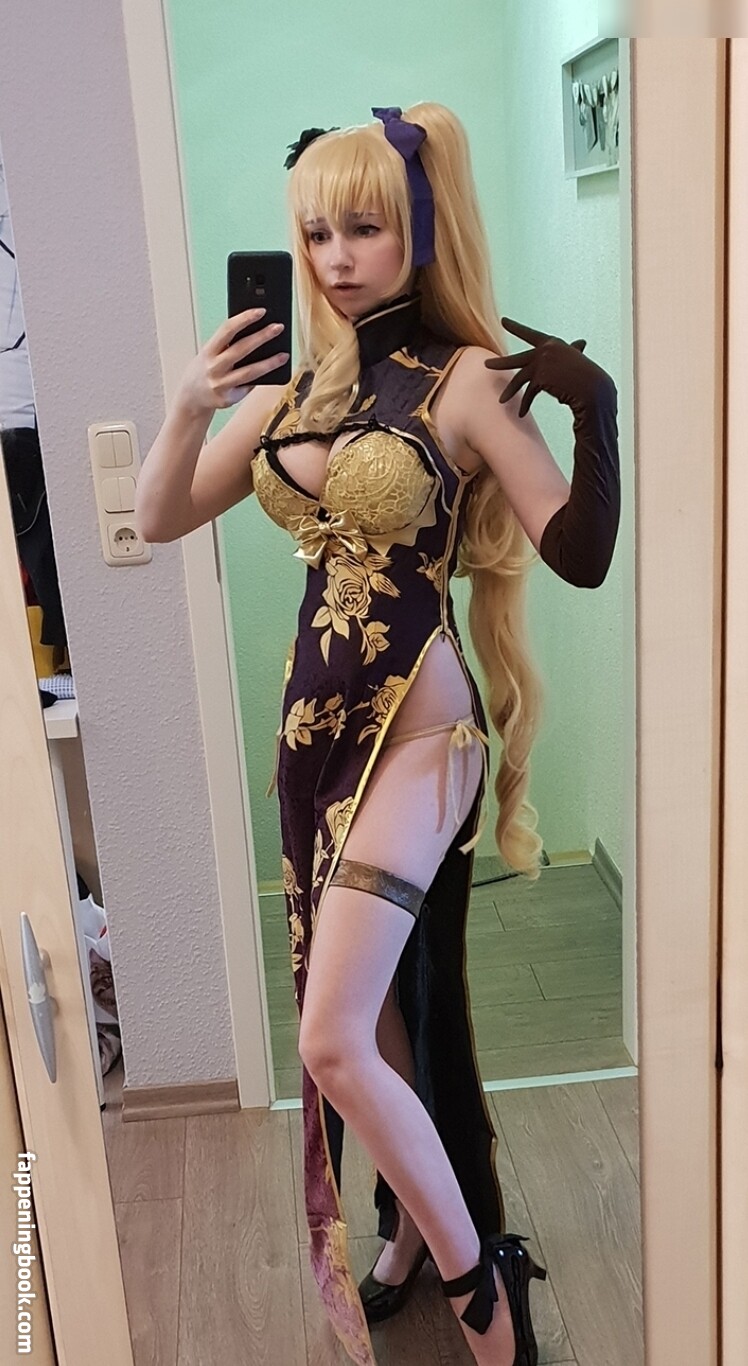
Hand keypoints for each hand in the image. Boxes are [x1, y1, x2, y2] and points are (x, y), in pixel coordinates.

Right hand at [175, 308, 288, 415]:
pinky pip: (248, 387)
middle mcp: (213, 367)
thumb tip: (257, 332)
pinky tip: (273, 372)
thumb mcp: (211, 353)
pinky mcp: (228, 399)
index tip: (261, 311)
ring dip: (269, 363)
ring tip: (284, 355)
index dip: (244, 319)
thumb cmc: (207, 369)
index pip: (227, 330)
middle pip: (241, 349)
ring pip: (249, 373)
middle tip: (279, 327)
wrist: (191, 397)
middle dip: (261, 337)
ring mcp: (220, 385)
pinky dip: (261, 379)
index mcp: (208, 351)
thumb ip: (229, 344)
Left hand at [485, 316, 614, 418]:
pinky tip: (521, 413)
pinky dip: (526, 404)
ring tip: (500, 400)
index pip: (530, 334)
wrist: (594, 388)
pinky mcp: (540, 378)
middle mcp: (544, 350)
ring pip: (519, 378)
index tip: (503, 321)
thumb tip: (582, 342)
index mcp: (552, 343)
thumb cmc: (588, 374)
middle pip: (517, 359)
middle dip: (500, 363)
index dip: (516, 328)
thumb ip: (573, 351)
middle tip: (486, 364)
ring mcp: (541, 363)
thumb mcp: (578, 360)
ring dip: (510, 391)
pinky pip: (529, 393)